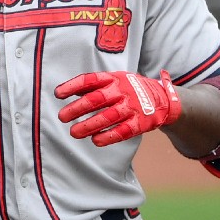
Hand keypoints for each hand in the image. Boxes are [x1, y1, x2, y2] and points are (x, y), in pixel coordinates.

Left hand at [55, 70, 181, 146]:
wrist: (162, 99)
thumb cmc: (129, 89)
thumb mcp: (114, 80)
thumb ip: (93, 85)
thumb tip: (66, 90)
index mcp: (113, 78)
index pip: (90, 80)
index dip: (72, 86)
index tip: (58, 94)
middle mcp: (122, 91)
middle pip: (96, 99)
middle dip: (77, 108)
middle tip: (62, 117)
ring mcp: (132, 107)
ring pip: (108, 117)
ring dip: (89, 125)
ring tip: (74, 132)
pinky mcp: (140, 123)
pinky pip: (123, 131)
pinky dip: (109, 136)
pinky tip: (95, 141)